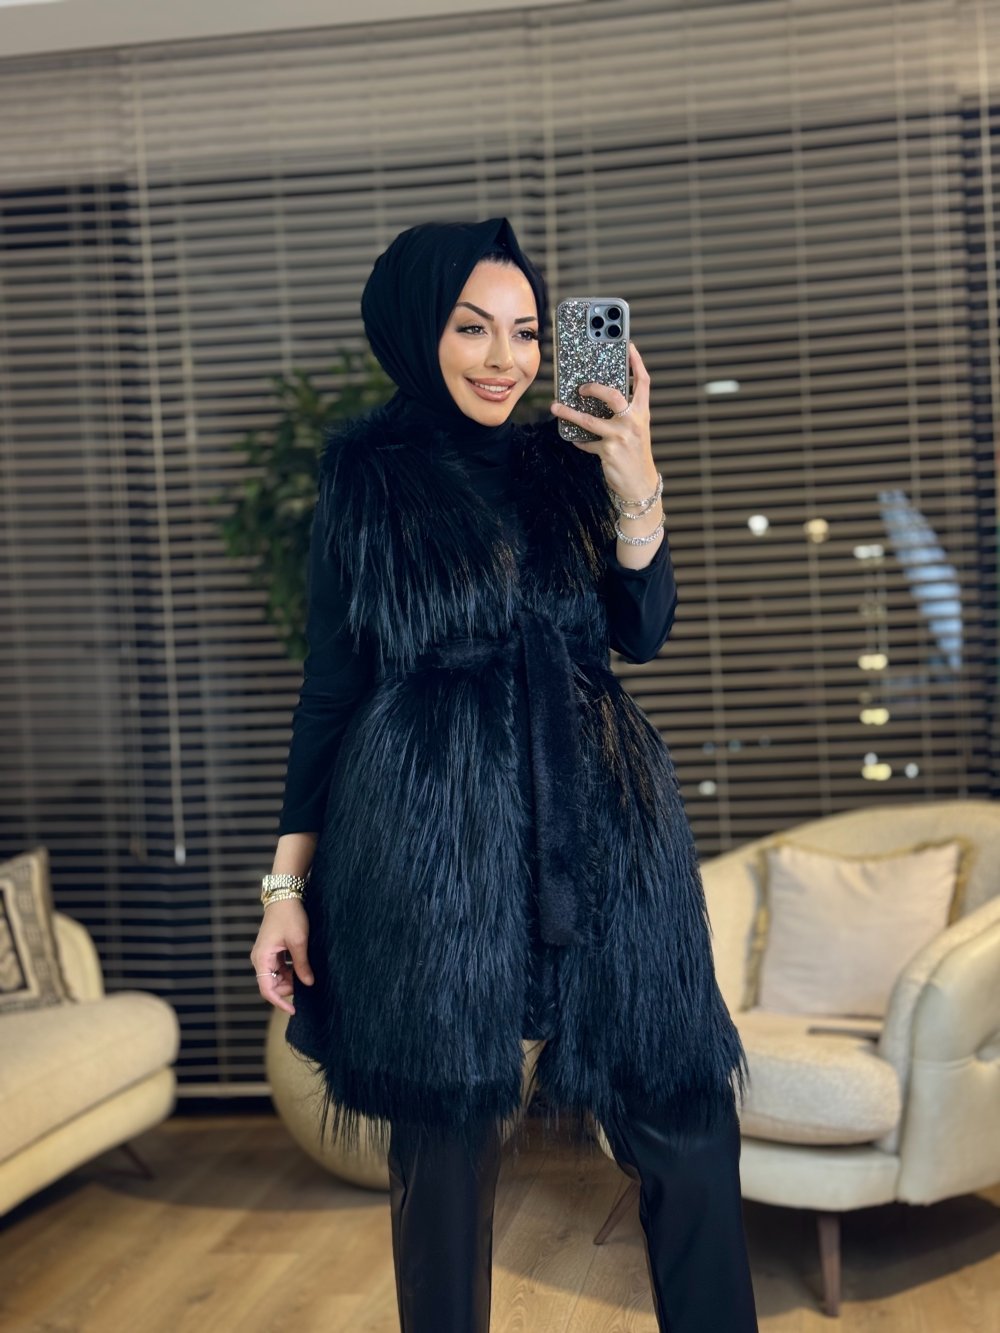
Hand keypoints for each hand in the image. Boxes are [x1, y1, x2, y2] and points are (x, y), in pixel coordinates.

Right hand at [250, 898, 314, 1014]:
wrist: (285, 896)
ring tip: (306, 972)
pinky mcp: (271, 951)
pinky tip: (302, 966)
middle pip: (271, 985)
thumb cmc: (290, 916)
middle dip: (288, 988)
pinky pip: (278, 968)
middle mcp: (259, 959)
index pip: (267, 989)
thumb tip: (308, 984)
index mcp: (262, 958)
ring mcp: (265, 955)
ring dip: (290, 980)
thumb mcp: (299, 942)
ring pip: (276, 977)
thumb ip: (302, 965)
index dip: (280, 1002)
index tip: (294, 1010)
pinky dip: (290, 971)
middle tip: (307, 982)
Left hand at [550, 341, 659, 500]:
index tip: (628, 346)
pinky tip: (574, 438)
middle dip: (595, 388)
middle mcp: (633, 422)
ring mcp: (621, 437)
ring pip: (590, 420)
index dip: (636, 363)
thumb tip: (601, 398)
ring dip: (569, 413)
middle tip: (581, 386)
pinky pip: (587, 442)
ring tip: (556, 407)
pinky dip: (579, 440)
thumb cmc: (636, 455)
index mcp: (642, 413)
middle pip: (614, 396)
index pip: (642, 383)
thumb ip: (624, 414)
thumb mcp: (636, 430)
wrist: (640, 485)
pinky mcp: (608, 451)